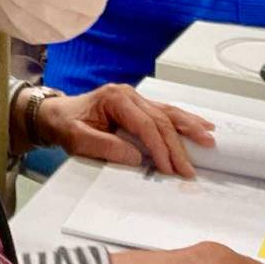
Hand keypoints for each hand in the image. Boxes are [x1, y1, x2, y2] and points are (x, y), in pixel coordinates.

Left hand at [39, 83, 214, 176]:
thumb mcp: (78, 139)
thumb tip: (136, 156)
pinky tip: (201, 125)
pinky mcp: (138, 107)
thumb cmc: (65, 125)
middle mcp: (129, 95)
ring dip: (189, 127)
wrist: (55, 115)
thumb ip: (105, 147)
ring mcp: (135, 99)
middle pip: (161, 119)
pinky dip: (183, 121)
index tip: (169, 168)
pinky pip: (165, 113)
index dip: (159, 147)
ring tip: (209, 138)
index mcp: (115, 98)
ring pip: (168, 113)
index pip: (145, 124)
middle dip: (178, 145)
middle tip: (190, 169)